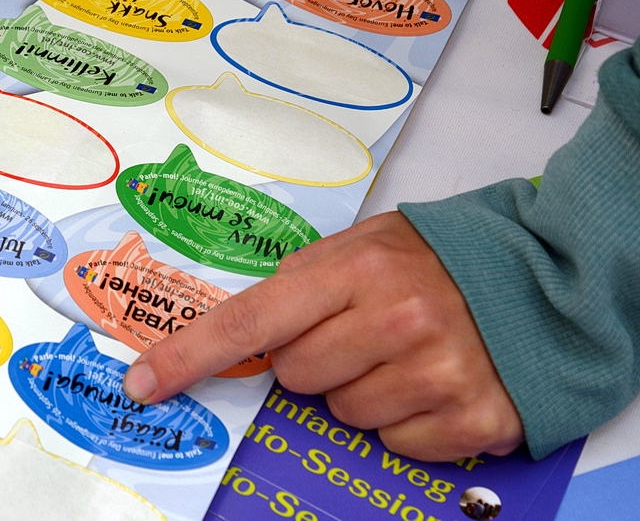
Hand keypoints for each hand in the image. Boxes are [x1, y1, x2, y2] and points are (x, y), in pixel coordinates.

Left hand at [122, 211, 523, 460]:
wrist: (540, 278)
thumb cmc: (440, 259)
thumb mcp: (366, 243)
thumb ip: (301, 280)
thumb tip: (241, 330)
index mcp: (357, 270)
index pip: (249, 322)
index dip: (188, 355)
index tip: (144, 381)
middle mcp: (395, 321)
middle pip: (294, 376)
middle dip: (313, 359)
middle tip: (358, 330)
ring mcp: (434, 374)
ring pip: (341, 413)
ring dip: (359, 389)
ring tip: (401, 352)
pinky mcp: (469, 420)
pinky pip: (393, 442)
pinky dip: (402, 419)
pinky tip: (430, 380)